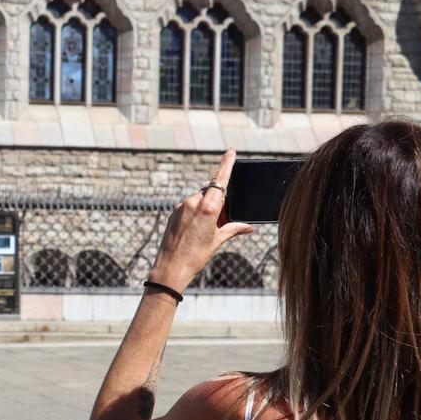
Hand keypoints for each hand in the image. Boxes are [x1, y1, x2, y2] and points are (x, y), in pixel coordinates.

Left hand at [149, 149, 254, 291]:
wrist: (171, 268)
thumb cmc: (196, 256)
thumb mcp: (218, 241)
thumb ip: (234, 229)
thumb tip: (249, 227)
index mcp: (208, 207)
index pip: (219, 180)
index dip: (226, 164)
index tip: (231, 151)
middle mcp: (193, 203)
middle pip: (210, 192)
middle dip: (217, 201)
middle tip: (218, 222)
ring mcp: (181, 207)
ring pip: (199, 200)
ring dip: (205, 209)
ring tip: (202, 232)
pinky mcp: (173, 213)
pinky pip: (188, 207)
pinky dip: (194, 214)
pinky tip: (193, 231)